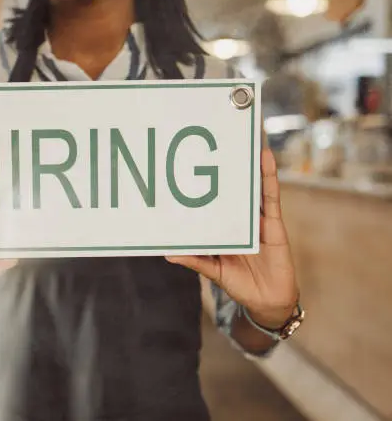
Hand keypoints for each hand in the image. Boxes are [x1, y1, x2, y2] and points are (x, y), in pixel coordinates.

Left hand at [167, 149, 298, 328]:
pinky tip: (264, 159)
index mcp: (223, 227)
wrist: (268, 302)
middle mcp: (239, 218)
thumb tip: (168, 253)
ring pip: (251, 186)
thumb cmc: (240, 285)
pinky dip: (268, 177)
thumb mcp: (213, 271)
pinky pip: (271, 196)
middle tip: (218, 139)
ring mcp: (256, 218)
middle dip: (226, 166)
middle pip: (231, 188)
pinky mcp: (273, 222)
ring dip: (248, 163)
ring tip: (243, 138)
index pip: (211, 202)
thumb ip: (195, 260)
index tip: (188, 165)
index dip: (203, 185)